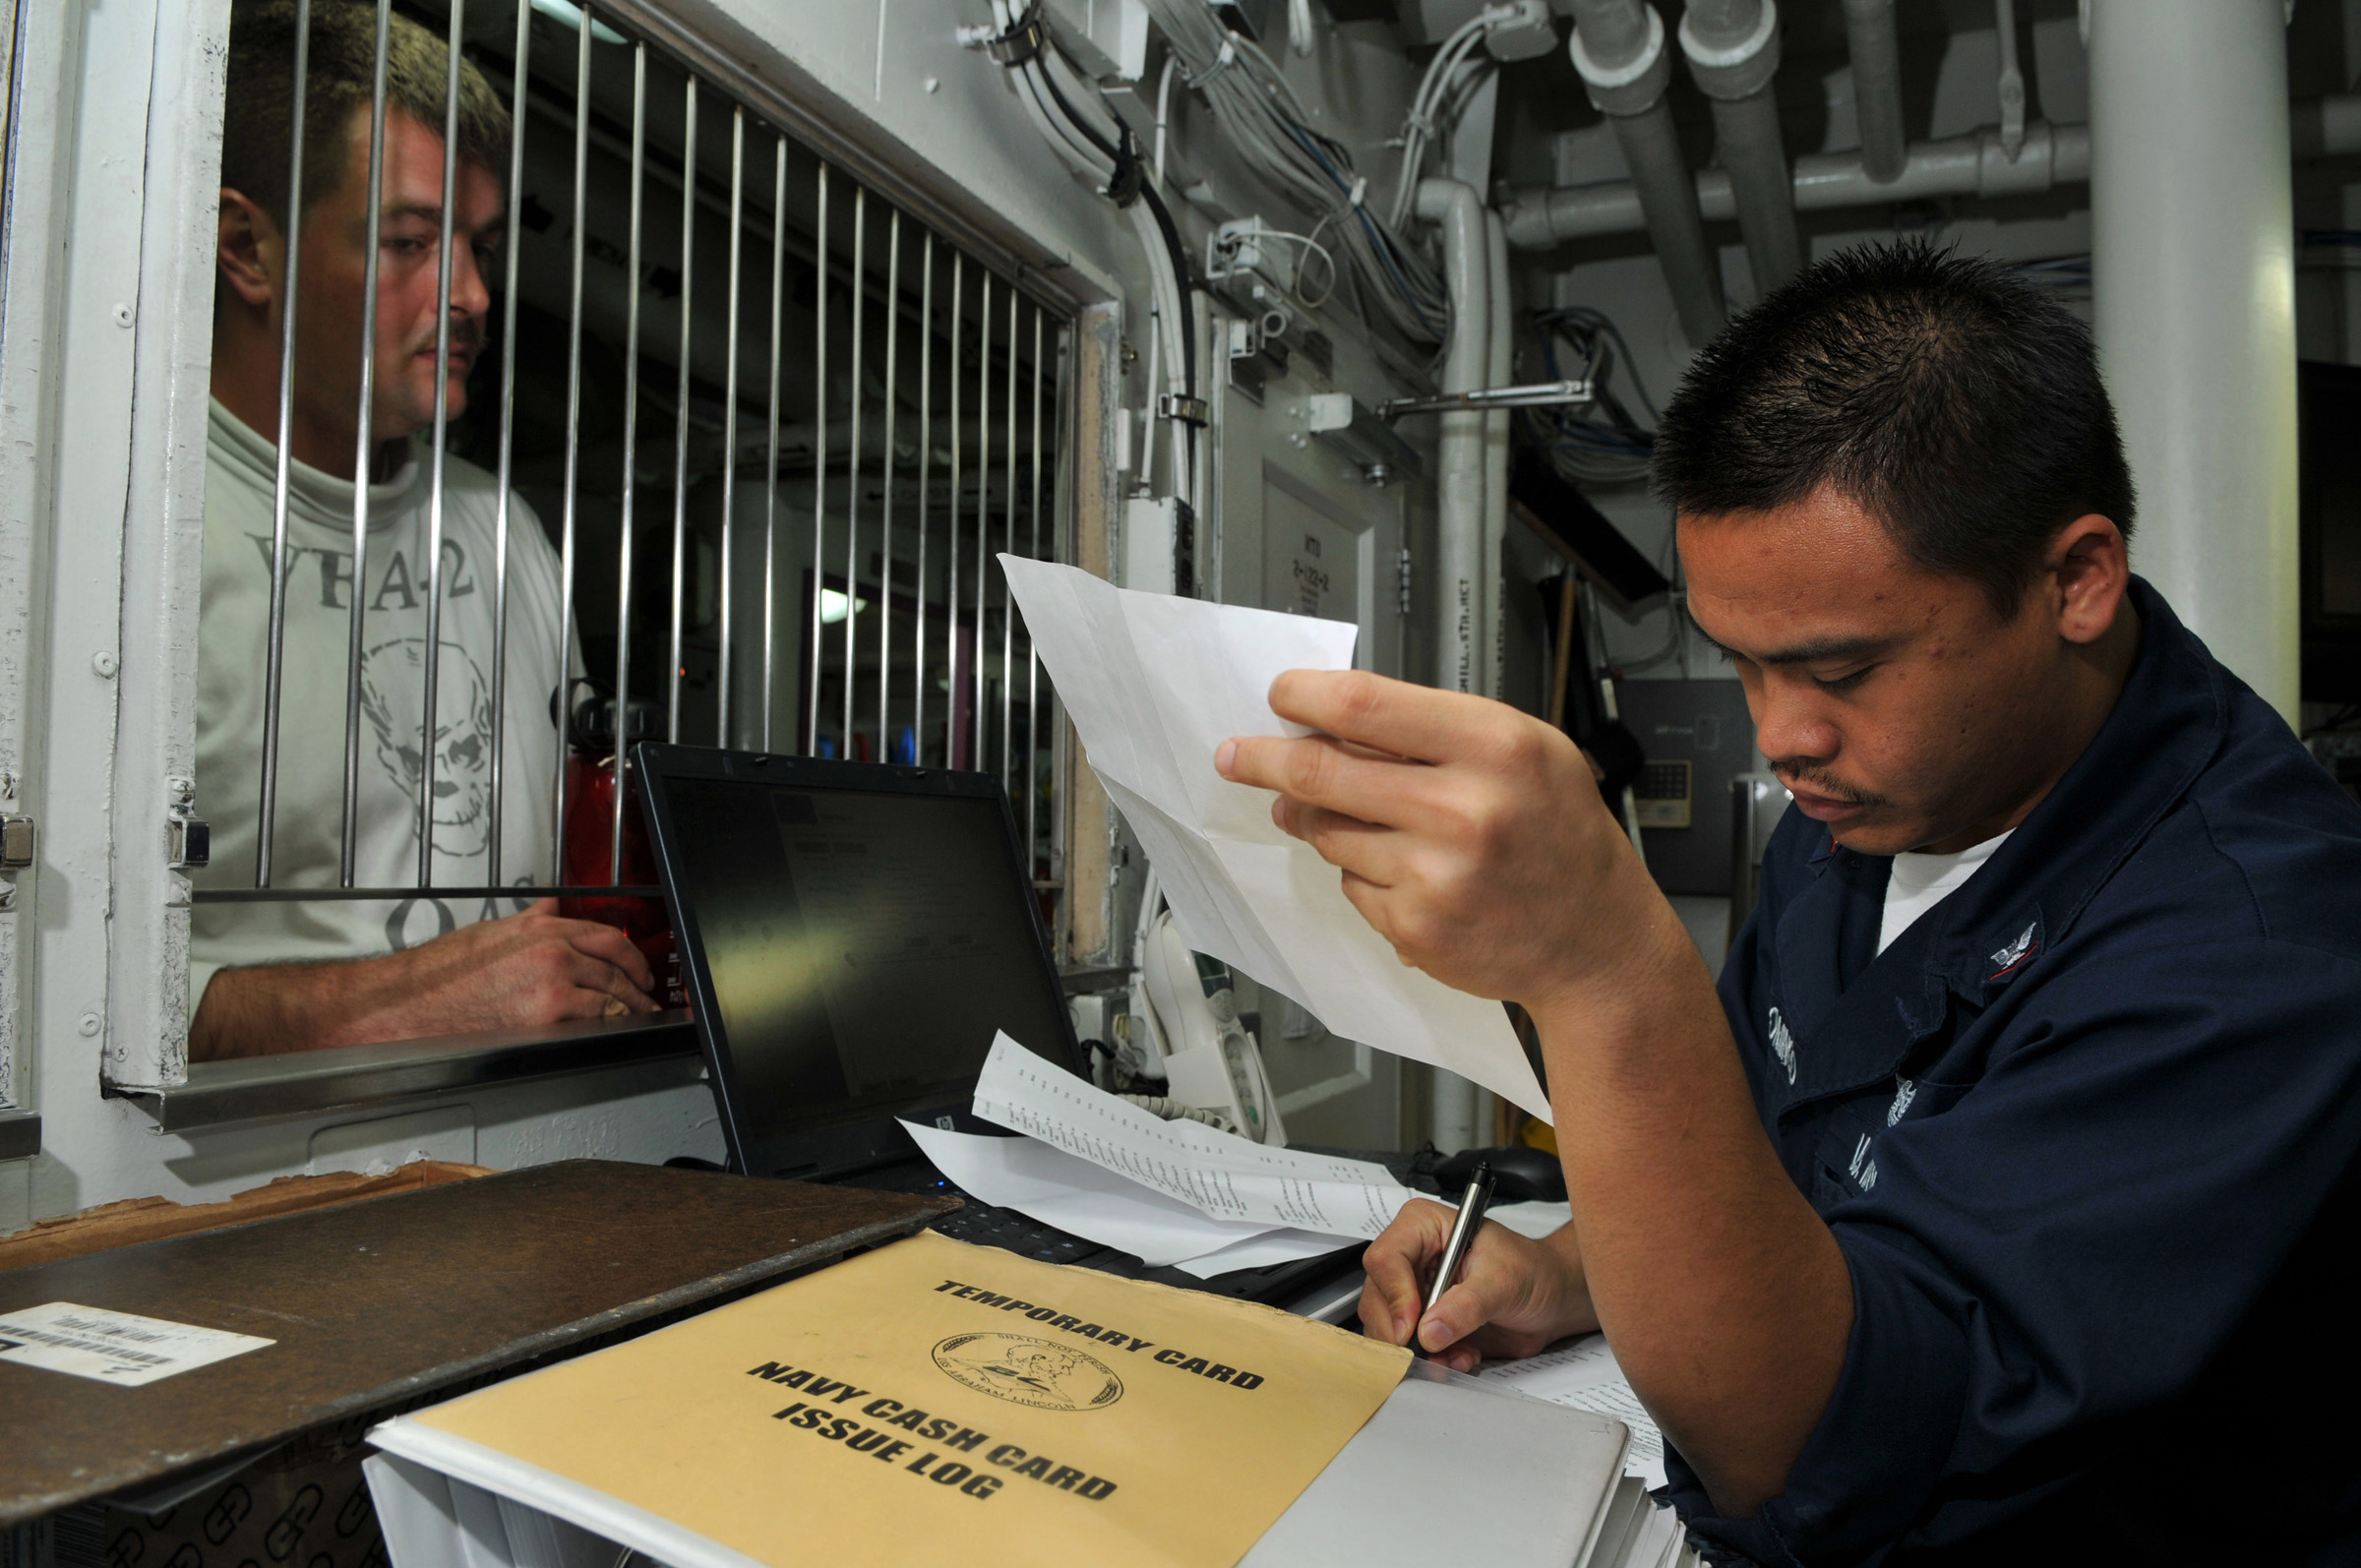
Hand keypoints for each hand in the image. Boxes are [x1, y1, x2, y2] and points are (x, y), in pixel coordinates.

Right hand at [191, 898, 659, 1059]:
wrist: (406, 1006)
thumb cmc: (438, 975)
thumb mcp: (490, 932)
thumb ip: (530, 921)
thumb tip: (555, 908)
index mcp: (540, 927)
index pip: (607, 935)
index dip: (631, 955)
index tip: (638, 968)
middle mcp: (552, 949)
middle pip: (618, 964)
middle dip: (639, 983)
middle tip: (649, 996)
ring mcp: (554, 981)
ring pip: (612, 994)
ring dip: (630, 1008)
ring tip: (638, 1017)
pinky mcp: (547, 1015)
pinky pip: (594, 1019)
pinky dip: (609, 1025)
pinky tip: (613, 1032)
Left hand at [1214, 670, 1666, 1014]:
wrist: (1597, 942)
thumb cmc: (1561, 836)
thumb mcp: (1525, 751)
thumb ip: (1435, 729)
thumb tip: (1335, 719)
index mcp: (1493, 747)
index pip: (1365, 706)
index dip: (1305, 696)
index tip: (1281, 696)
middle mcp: (1463, 810)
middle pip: (1321, 771)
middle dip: (1265, 758)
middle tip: (1238, 754)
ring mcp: (1434, 875)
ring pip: (1326, 831)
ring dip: (1317, 820)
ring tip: (1352, 817)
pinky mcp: (1413, 927)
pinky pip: (1350, 884)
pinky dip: (1362, 872)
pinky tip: (1408, 871)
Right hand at [1359, 1198, 1596, 1371]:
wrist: (1550, 1299)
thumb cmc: (1531, 1271)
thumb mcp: (1502, 1282)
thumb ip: (1466, 1305)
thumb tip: (1431, 1330)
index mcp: (1423, 1227)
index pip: (1386, 1258)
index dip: (1394, 1295)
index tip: (1413, 1326)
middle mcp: (1411, 1258)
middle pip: (1377, 1297)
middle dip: (1401, 1333)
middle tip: (1427, 1353)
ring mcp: (1413, 1291)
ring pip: (1387, 1327)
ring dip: (1420, 1351)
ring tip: (1457, 1354)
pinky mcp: (1422, 1322)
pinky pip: (1408, 1347)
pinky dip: (1433, 1361)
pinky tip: (1461, 1356)